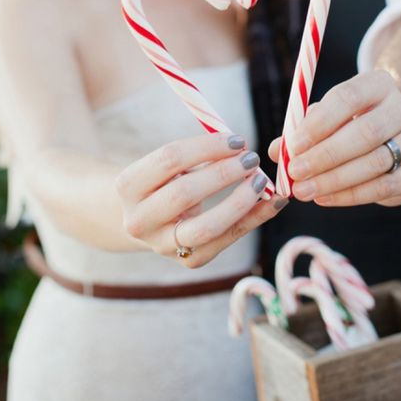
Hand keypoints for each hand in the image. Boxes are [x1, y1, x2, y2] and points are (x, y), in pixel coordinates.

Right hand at [116, 133, 287, 267]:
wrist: (148, 219)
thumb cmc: (165, 180)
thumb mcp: (168, 164)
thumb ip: (198, 154)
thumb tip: (239, 145)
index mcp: (128, 185)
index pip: (169, 159)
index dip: (207, 147)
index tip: (237, 139)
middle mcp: (139, 220)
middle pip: (185, 193)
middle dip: (223, 173)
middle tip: (251, 159)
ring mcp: (163, 245)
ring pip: (206, 227)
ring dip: (239, 202)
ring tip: (261, 181)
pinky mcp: (189, 261)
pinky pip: (226, 240)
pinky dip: (253, 220)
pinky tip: (272, 203)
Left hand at [269, 69, 400, 207]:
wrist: (397, 132)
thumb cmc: (351, 120)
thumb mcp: (328, 115)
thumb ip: (302, 129)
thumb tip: (276, 151)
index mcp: (379, 84)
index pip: (348, 99)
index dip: (319, 123)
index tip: (293, 145)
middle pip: (364, 133)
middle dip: (324, 156)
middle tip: (295, 172)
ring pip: (374, 163)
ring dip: (334, 180)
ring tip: (304, 190)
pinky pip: (383, 186)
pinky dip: (350, 195)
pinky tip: (325, 197)